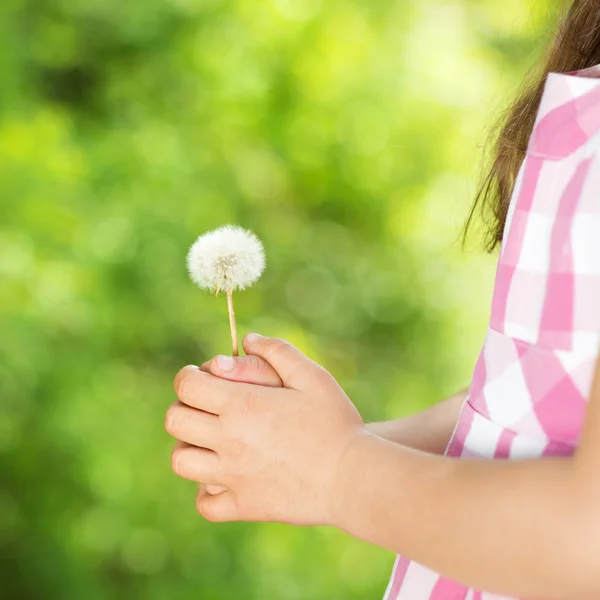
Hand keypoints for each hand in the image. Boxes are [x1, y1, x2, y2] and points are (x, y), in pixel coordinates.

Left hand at [165, 334, 365, 525]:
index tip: (199, 376)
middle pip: (175, 421)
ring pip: (181, 461)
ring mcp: (233, 476)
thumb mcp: (312, 376)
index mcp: (242, 405)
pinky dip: (207, 489)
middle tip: (204, 406)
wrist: (353, 477)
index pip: (187, 386)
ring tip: (211, 440)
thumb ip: (277, 351)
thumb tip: (246, 340)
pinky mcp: (244, 505)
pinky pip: (205, 502)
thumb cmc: (336, 422)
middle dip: (184, 406)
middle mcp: (229, 440)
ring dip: (190, 446)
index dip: (188, 376)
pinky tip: (225, 476)